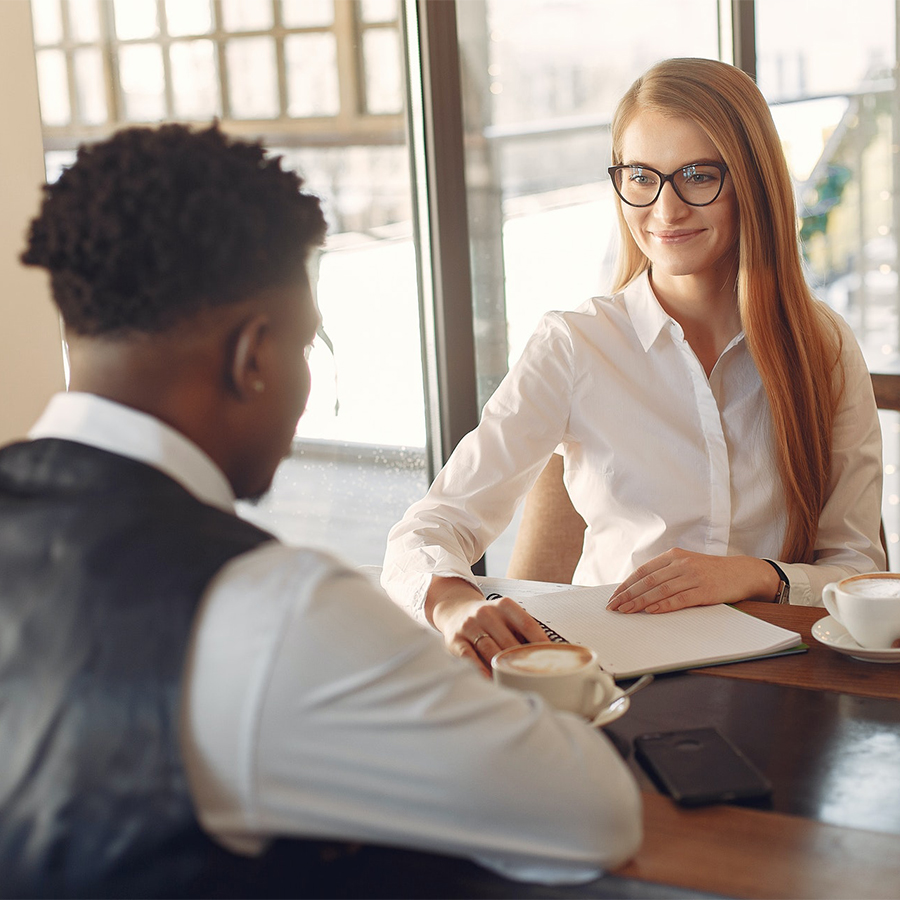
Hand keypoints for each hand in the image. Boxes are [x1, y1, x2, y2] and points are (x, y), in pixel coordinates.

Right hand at [427, 577, 549, 673]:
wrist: (455, 610)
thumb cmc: (488, 619)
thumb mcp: (506, 615)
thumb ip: (523, 631)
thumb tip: (550, 654)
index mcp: (504, 605)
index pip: (527, 624)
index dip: (540, 642)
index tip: (552, 658)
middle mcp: (486, 613)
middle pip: (509, 641)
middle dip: (522, 661)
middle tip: (536, 677)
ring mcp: (470, 626)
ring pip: (490, 650)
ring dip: (503, 668)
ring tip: (516, 683)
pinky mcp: (455, 640)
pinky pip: (469, 657)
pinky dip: (480, 669)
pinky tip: (489, 679)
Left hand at [606, 549, 779, 613]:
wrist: (742, 572)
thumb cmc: (711, 571)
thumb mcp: (686, 564)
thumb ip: (666, 573)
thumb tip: (639, 588)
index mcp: (674, 556)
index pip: (643, 571)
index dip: (627, 584)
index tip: (614, 596)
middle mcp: (681, 564)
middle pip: (648, 581)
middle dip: (628, 595)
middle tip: (614, 607)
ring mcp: (693, 577)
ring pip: (660, 590)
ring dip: (641, 602)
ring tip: (627, 611)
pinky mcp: (705, 591)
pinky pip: (680, 599)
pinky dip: (664, 605)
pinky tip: (652, 611)